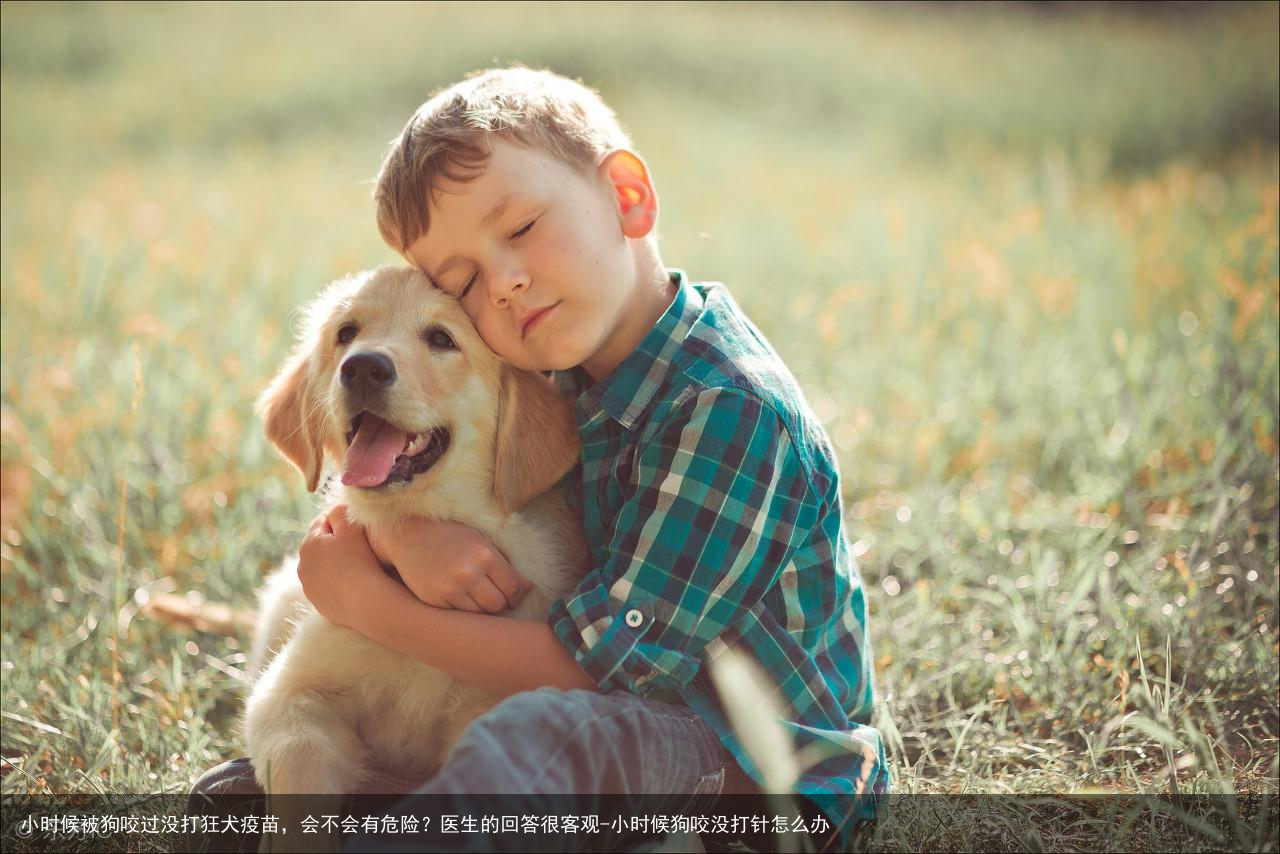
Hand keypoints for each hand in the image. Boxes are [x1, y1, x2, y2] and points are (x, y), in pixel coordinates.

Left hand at [297, 505, 388, 629]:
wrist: (367, 602)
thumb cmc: (361, 561)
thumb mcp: (352, 528)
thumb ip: (340, 512)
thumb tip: (335, 510)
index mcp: (308, 544)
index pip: (322, 521)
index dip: (341, 520)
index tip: (358, 525)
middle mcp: (302, 565)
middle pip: (320, 545)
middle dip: (335, 541)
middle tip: (359, 544)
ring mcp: (309, 587)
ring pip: (322, 566)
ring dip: (334, 562)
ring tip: (356, 565)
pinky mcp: (318, 603)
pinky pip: (327, 585)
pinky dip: (336, 581)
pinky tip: (353, 582)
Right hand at [365, 517, 531, 613]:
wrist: (410, 534)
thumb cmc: (452, 536)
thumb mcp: (481, 542)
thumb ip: (505, 565)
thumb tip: (529, 588)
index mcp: (485, 555)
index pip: (514, 587)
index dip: (517, 594)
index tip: (512, 592)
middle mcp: (468, 573)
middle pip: (498, 605)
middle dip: (502, 604)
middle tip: (497, 598)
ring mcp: (449, 588)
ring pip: (479, 615)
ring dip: (483, 610)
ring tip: (478, 598)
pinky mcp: (434, 600)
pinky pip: (459, 616)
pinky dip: (464, 611)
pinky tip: (461, 599)